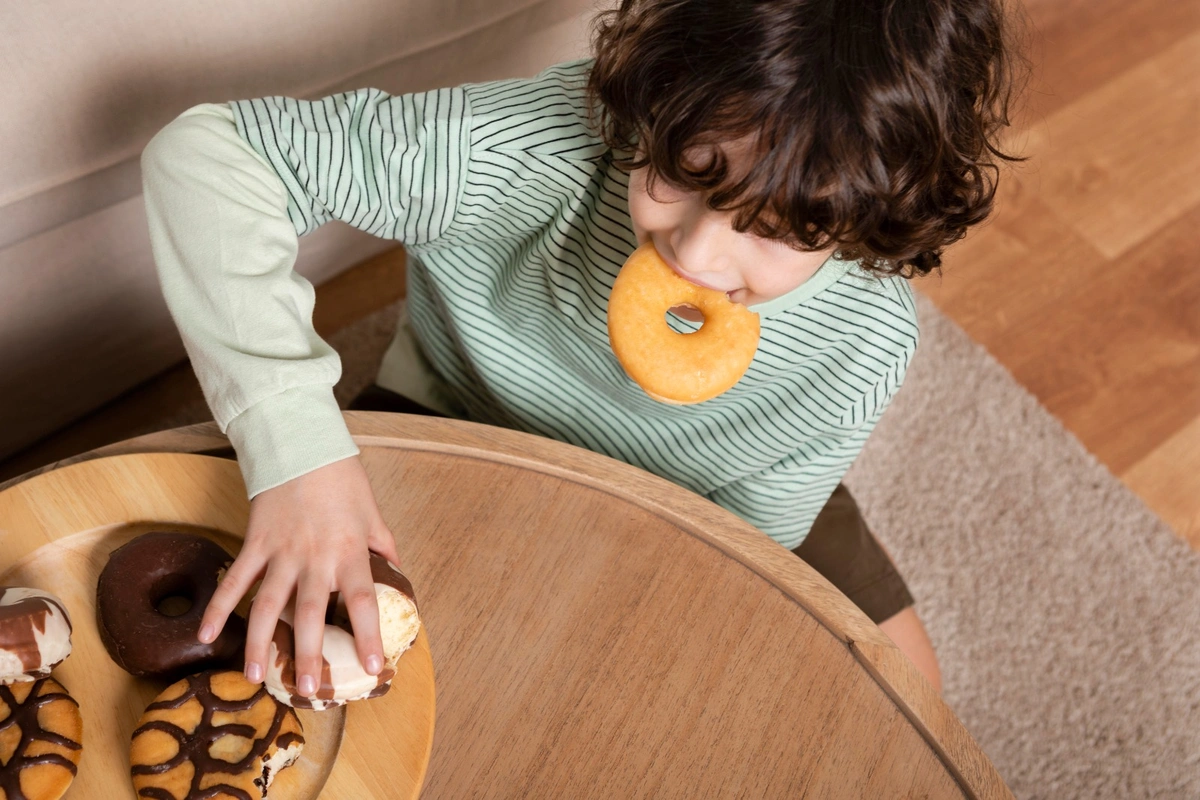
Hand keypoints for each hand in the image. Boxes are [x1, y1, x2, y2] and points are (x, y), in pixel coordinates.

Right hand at [197, 455, 401, 696]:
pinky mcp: (254, 542)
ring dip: (260, 643)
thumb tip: (397, 574)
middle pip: (312, 614)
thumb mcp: (372, 514)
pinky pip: (235, 580)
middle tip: (309, 691)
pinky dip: (219, 607)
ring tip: (255, 677)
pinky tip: (206, 636)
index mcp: (349, 552)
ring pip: (268, 605)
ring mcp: (281, 552)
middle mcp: (315, 558)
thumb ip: (383, 547)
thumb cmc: (342, 479)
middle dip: (311, 654)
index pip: (362, 602)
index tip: (370, 667)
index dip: (367, 636)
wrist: (302, 443)